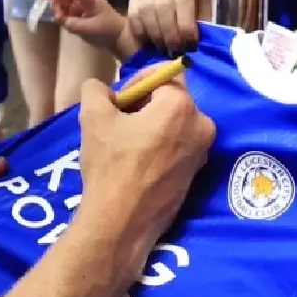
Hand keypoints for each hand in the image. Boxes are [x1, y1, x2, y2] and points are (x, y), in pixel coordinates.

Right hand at [41, 0, 129, 56]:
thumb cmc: (107, 31)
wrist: (118, 36)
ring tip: (59, 17)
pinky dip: (60, 9)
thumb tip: (60, 19)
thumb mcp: (89, 30)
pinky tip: (61, 18)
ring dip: (57, 3)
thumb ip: (72, 24)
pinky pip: (65, 5)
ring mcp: (81, 2)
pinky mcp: (78, 9)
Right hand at [70, 77, 213, 296]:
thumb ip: (96, 90)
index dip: (136, 81)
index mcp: (181, 106)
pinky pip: (178, 146)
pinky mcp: (197, 175)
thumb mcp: (93, 118)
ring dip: (151, 126)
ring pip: (175, 124)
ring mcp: (203, 153)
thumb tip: (102, 88)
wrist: (121, 223)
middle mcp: (202, 126)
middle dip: (145, 104)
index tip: (118, 102)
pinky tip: (137, 163)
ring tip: (125, 145)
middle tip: (118, 122)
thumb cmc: (110, 165)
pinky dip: (160, 146)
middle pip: (172, 98)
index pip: (164, 73)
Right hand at [128, 0, 207, 54]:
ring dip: (155, 35)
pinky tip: (149, 44)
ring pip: (145, 11)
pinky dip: (141, 32)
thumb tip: (197, 44)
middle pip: (162, 5)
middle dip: (170, 33)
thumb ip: (202, 18)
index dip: (186, 24)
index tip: (190, 44)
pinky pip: (133, 15)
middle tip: (176, 51)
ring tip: (164, 50)